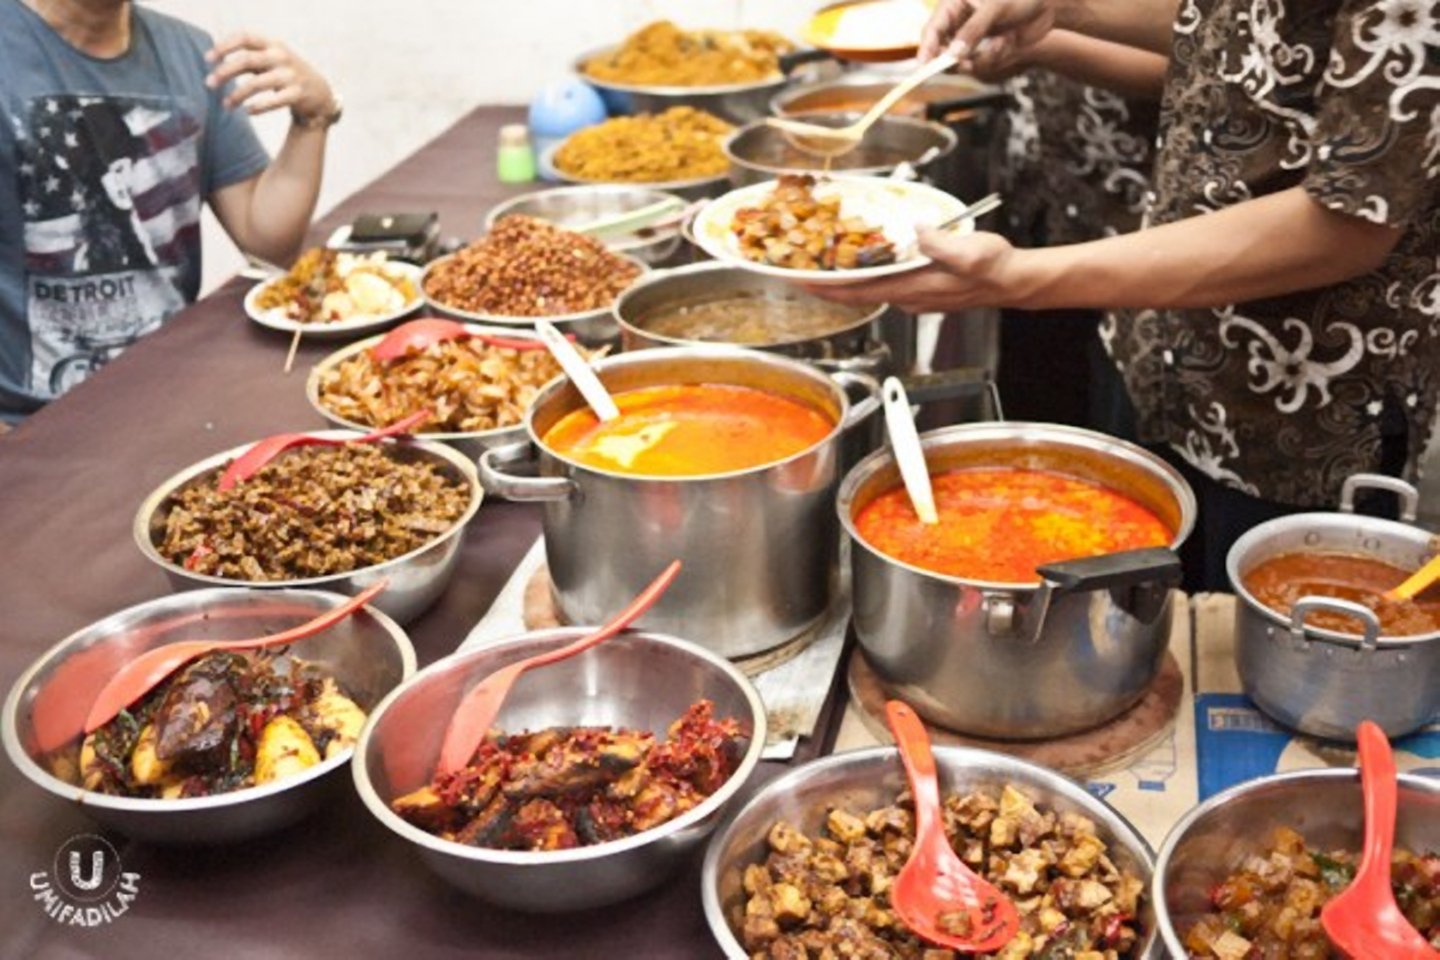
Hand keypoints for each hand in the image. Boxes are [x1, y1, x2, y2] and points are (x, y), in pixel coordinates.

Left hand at [205, 33, 334, 120]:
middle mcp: (281, 57)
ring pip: (257, 83)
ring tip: (226, 104)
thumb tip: (217, 65)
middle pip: (247, 60)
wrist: (320, 92)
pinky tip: (248, 111)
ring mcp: (290, 76)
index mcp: (272, 44)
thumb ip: (249, 59)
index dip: (225, 46)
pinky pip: (274, 101)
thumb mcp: (271, 60)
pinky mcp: (297, 94)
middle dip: (225, 72)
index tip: (208, 59)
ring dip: (238, 94)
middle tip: (209, 84)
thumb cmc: (287, 74)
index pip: (245, 37)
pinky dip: (258, 107)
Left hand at [801, 229, 1022, 313]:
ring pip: (871, 290)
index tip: (803, 283)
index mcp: (912, 288)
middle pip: (857, 294)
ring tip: (826, 265)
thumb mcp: (967, 252)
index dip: (828, 289)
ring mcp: (914, 296)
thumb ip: (938, 243)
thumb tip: (917, 230)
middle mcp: (908, 297)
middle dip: (828, 285)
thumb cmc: (992, 269)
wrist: (1011, 281)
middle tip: (802, 271)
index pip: (859, 292)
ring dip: (847, 280)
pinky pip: (886, 285)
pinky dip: (868, 276)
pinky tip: (866, 263)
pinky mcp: (922, 290)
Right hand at [919, 0, 1056, 62]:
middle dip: (957, 59)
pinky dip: (995, 57)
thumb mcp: (994, 8)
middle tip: (967, 64)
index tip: (923, 68)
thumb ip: (973, 30)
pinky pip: (981, 64)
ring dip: (984, 57)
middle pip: (942, 50)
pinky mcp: (984, 50)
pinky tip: (1009, 42)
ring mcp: (972, 38)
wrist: (1048, 6)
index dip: (926, 49)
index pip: (933, 29)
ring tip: (1003, 42)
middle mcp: (959, 22)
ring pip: (963, 62)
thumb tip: (953, 54)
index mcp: (954, 4)